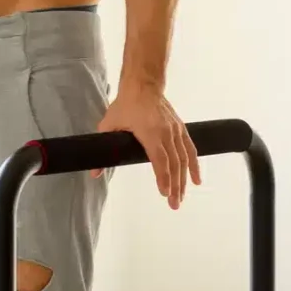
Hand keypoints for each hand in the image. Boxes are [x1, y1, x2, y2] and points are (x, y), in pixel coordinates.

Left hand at [95, 83, 199, 208]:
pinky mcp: (180, 129)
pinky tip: (196, 180)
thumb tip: (95, 173)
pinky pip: (190, 149)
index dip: (163, 177)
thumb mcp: (109, 125)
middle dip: (175, 186)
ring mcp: (175, 130)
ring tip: (182, 197)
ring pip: (183, 159)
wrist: (143, 86)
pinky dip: (194, 165)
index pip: (159, 159)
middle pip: (174, 163)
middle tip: (174, 204)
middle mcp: (166, 132)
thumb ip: (103, 150)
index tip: (164, 193)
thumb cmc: (126, 105)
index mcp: (150, 132)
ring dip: (184, 180)